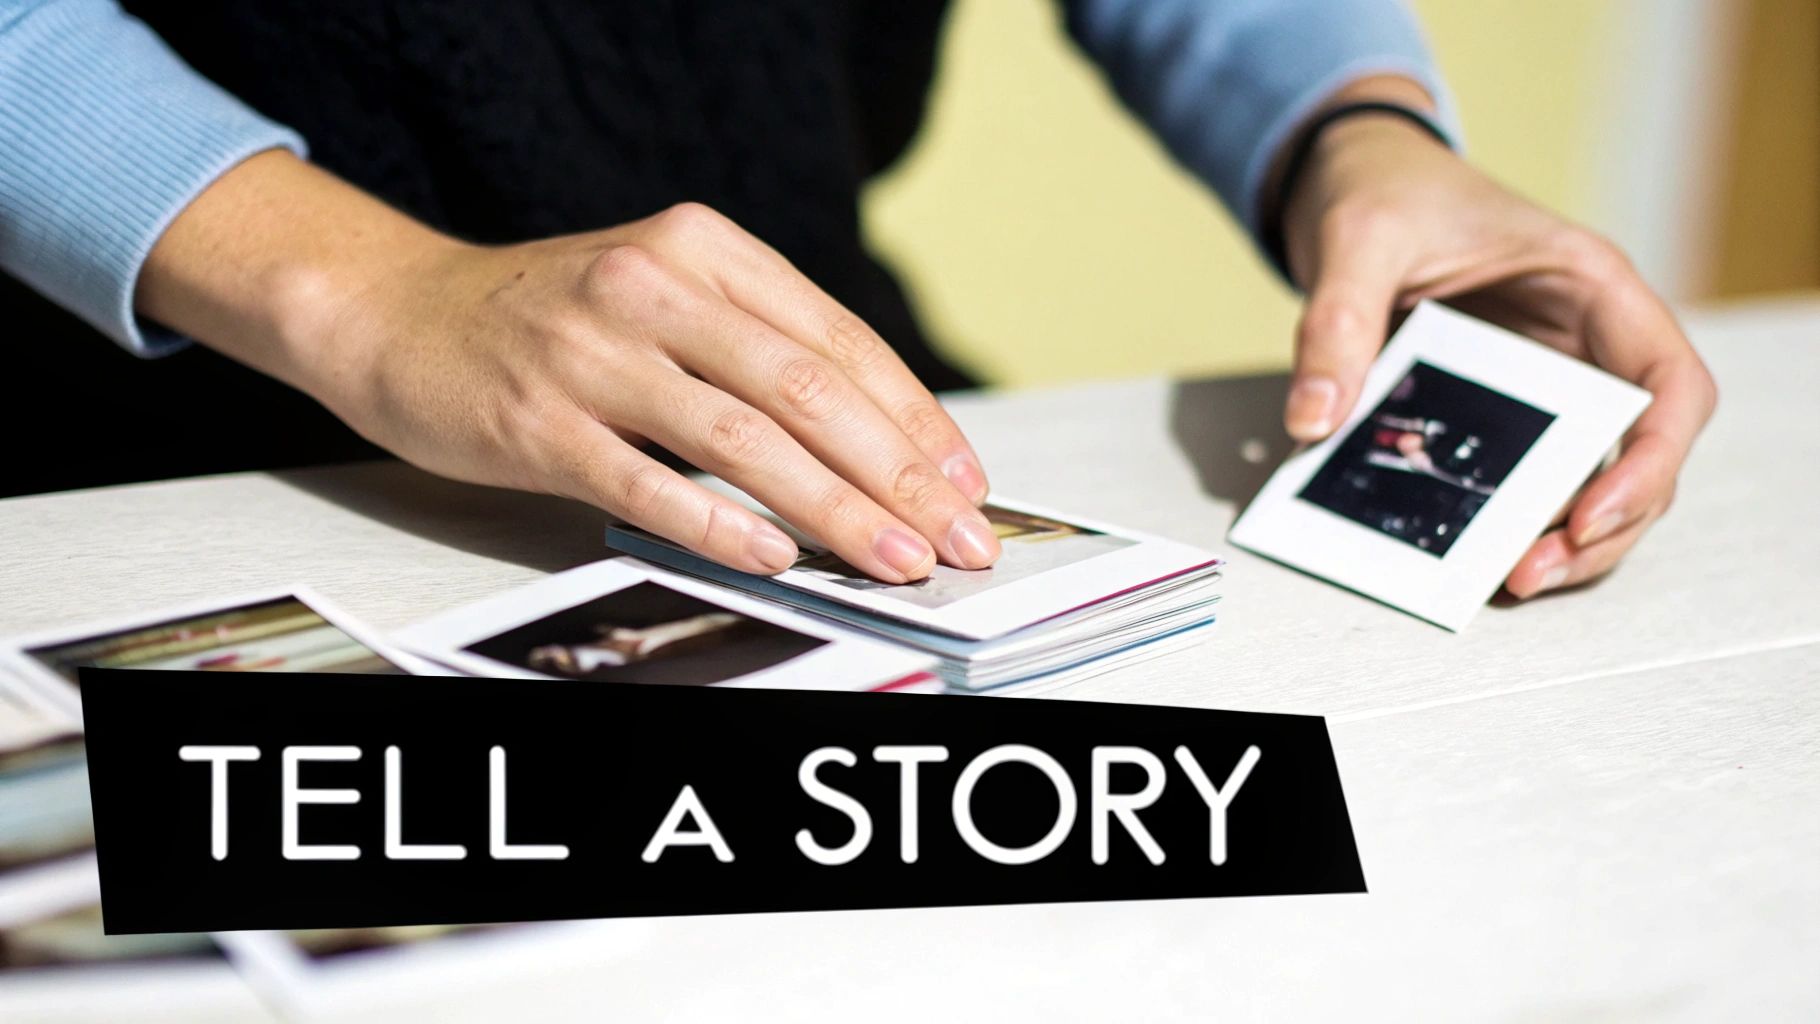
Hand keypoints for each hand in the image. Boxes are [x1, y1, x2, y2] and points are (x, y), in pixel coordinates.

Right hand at [140, 153, 998, 581]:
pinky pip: (647, 481)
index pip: (839, 338)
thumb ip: (754, 346)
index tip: (964, 479)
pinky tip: (778, 556)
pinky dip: (719, 523)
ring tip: (895, 558)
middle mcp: (654, 287)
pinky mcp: (538, 422)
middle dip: (900, 473)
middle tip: (955, 537)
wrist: (398, 312)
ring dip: (836, 508)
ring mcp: (592, 353)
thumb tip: (875, 441)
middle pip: (810, 388)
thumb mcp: (662, 292)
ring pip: (745, 437)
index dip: (915, 416)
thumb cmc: (548, 316)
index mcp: (702, 250)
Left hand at [1278, 108, 1716, 598]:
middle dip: (1601, 526)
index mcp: (1590, 286)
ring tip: (1504, 578)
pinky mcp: (1496, 411)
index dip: (1652, 457)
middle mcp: (1585, 342)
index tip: (1593, 514)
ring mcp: (1546, 381)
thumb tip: (1314, 419)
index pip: (1669, 382)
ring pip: (1591, 479)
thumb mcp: (1357, 240)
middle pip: (1640, 454)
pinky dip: (1506, 520)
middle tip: (1528, 572)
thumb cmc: (1381, 189)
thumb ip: (1337, 324)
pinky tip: (1466, 550)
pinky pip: (1521, 476)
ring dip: (1561, 539)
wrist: (1347, 178)